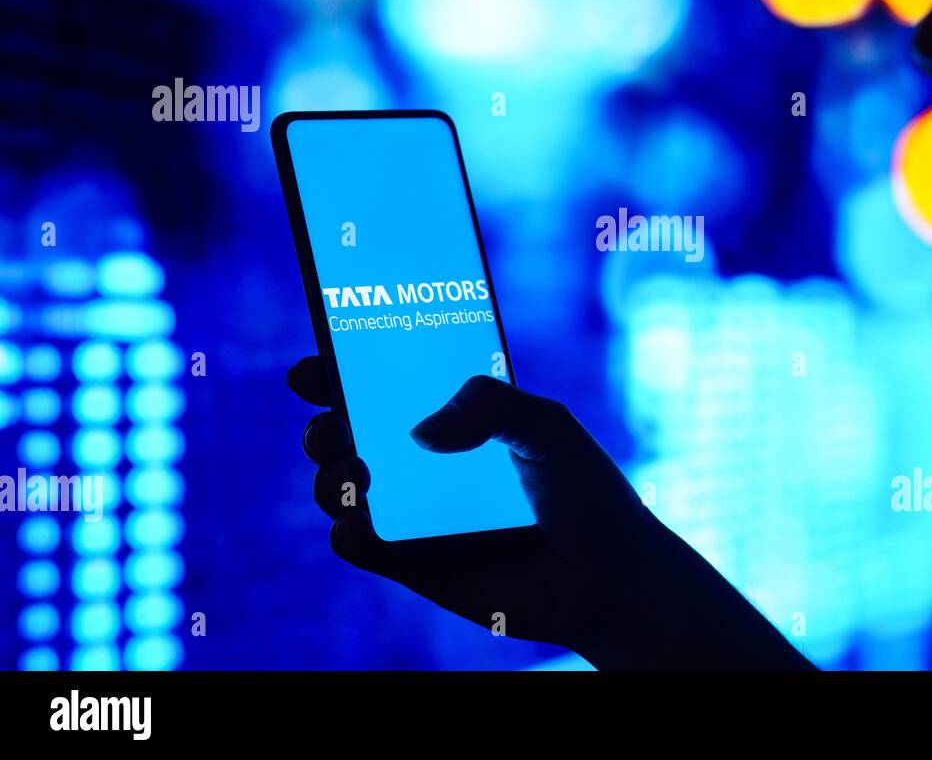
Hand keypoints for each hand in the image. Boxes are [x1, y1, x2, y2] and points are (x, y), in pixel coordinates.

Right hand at [288, 357, 814, 669]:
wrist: (607, 578)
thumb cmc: (584, 493)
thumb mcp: (547, 427)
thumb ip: (489, 406)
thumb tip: (417, 433)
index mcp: (455, 416)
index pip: (385, 381)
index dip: (342, 366)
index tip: (317, 359)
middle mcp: (423, 460)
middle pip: (347, 430)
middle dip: (323, 420)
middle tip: (331, 418)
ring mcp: (412, 510)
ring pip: (338, 485)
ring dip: (327, 473)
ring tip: (355, 471)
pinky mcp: (410, 562)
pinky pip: (357, 544)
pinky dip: (345, 530)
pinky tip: (357, 520)